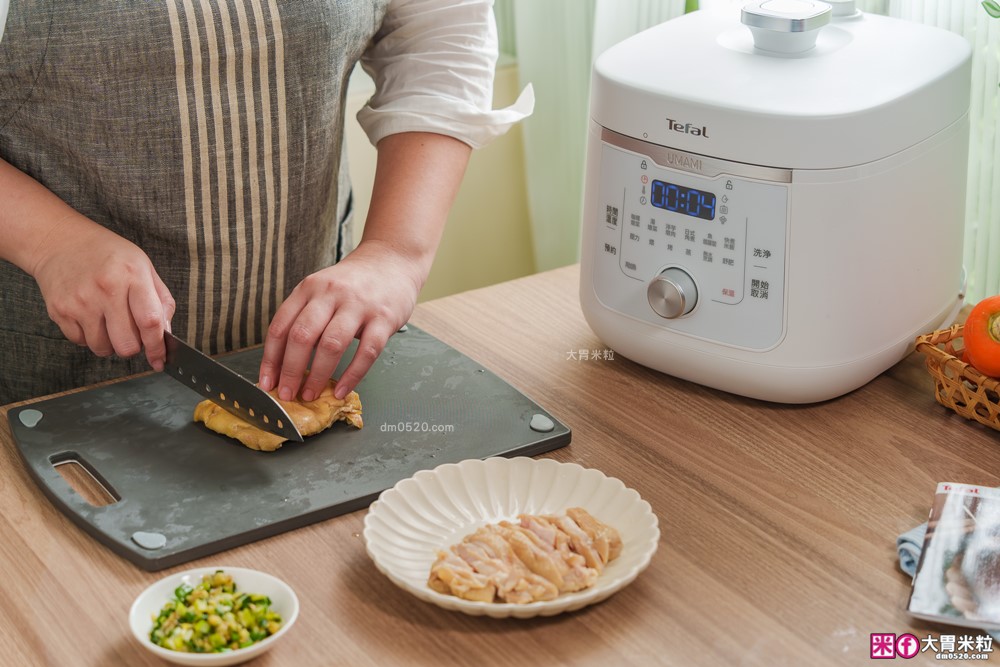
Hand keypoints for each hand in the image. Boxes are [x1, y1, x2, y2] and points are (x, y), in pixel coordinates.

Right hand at [30, 216, 174, 369]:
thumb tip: (165, 334)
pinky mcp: (60, 311)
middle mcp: (106, 289)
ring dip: (110, 343)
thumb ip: (161, 300)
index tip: (159, 360)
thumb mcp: (143, 266)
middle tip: (131, 333)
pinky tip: (90, 316)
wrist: (60, 241)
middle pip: (126, 344)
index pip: (150, 322)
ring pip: (103, 348)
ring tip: (108, 321)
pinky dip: (89, 337)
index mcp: (132, 275)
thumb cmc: (108, 255)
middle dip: (133, 347)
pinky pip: (81, 342)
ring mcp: (80, 301)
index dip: (157, 347)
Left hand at [258, 240, 421, 400]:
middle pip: (302, 336)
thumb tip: (284, 363)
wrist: (392, 260)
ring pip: (331, 345)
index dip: (270, 359)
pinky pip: (366, 352)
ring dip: (318, 375)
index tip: (267, 382)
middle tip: (287, 394)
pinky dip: (352, 376)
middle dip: (291, 371)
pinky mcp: (384, 318)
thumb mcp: (321, 291)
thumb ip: (304, 318)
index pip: (281, 326)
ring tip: (311, 394)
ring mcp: (359, 305)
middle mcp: (330, 294)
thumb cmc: (353, 284)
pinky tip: (342, 390)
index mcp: (309, 288)